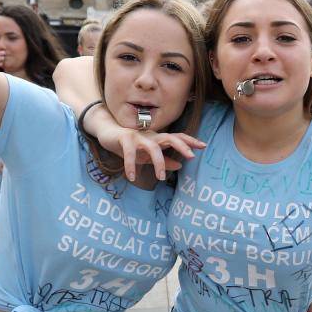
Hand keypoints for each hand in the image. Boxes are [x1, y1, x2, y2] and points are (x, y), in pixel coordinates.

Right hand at [86, 106, 204, 178]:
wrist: (107, 133)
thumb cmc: (129, 145)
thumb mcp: (147, 156)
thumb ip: (164, 161)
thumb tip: (180, 165)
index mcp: (157, 139)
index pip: (177, 138)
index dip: (190, 141)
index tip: (204, 146)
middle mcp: (150, 136)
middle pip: (170, 137)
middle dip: (182, 146)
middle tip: (191, 157)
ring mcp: (138, 136)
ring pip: (152, 147)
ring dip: (158, 162)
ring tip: (160, 178)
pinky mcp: (125, 139)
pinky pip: (130, 153)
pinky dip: (131, 165)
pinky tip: (132, 176)